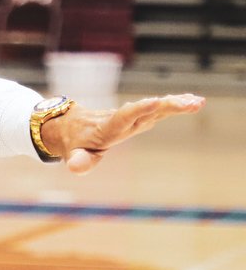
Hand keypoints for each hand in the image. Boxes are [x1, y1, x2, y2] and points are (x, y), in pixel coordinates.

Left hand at [41, 93, 204, 173]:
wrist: (71, 125)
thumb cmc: (75, 144)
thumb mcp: (73, 155)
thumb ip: (78, 162)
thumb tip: (75, 168)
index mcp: (108, 128)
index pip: (124, 117)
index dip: (139, 109)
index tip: (156, 101)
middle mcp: (122, 119)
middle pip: (146, 110)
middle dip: (168, 106)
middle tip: (191, 104)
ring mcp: (131, 116)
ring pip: (155, 108)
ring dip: (176, 104)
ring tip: (198, 102)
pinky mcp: (138, 116)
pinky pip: (158, 109)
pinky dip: (175, 104)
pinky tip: (194, 101)